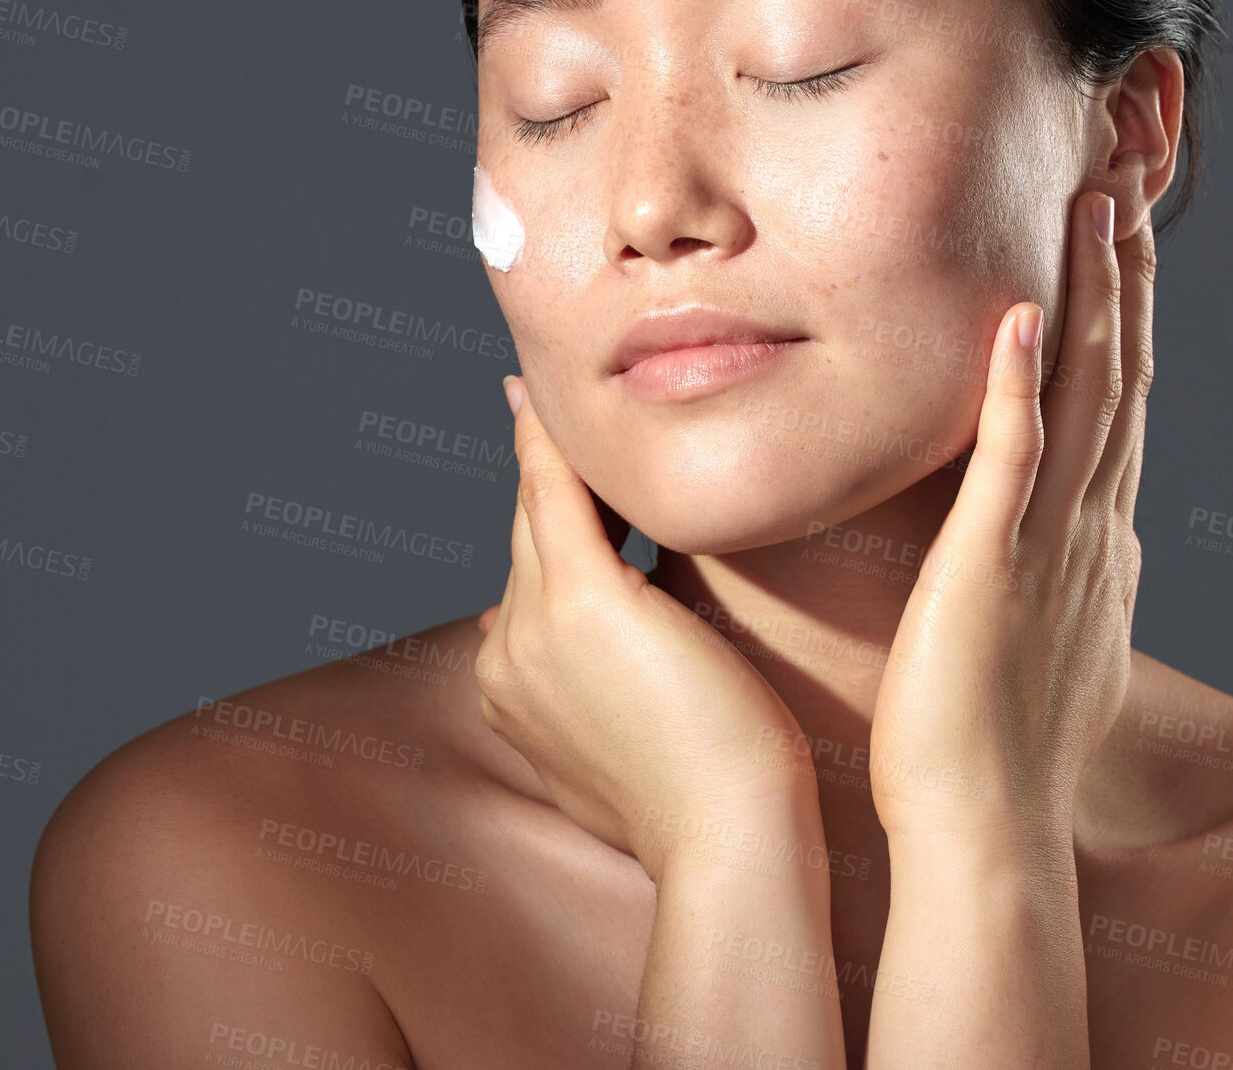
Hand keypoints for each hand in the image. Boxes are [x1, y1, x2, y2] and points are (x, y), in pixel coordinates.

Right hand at [475, 375, 816, 880]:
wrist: (727, 838)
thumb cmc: (706, 797)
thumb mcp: (625, 749)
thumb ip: (594, 701)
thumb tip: (602, 667)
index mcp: (514, 690)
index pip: (528, 579)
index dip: (537, 523)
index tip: (540, 475)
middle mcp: (506, 654)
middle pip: (526, 535)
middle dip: (537, 474)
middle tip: (540, 403)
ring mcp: (535, 628)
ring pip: (537, 510)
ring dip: (548, 450)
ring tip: (556, 394)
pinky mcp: (584, 604)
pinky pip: (556, 495)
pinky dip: (549, 444)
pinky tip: (544, 399)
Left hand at [868, 191, 1152, 851]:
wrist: (988, 834)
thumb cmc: (994, 750)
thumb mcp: (1050, 644)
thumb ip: (1069, 583)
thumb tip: (1093, 554)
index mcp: (1092, 542)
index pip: (1118, 404)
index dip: (1127, 314)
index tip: (1123, 236)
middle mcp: (1088, 530)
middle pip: (1121, 377)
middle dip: (1127, 274)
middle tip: (1129, 178)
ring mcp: (1049, 545)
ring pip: (1087, 398)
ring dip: (1096, 298)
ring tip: (1099, 203)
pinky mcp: (994, 570)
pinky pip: (1014, 462)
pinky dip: (1024, 387)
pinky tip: (1024, 313)